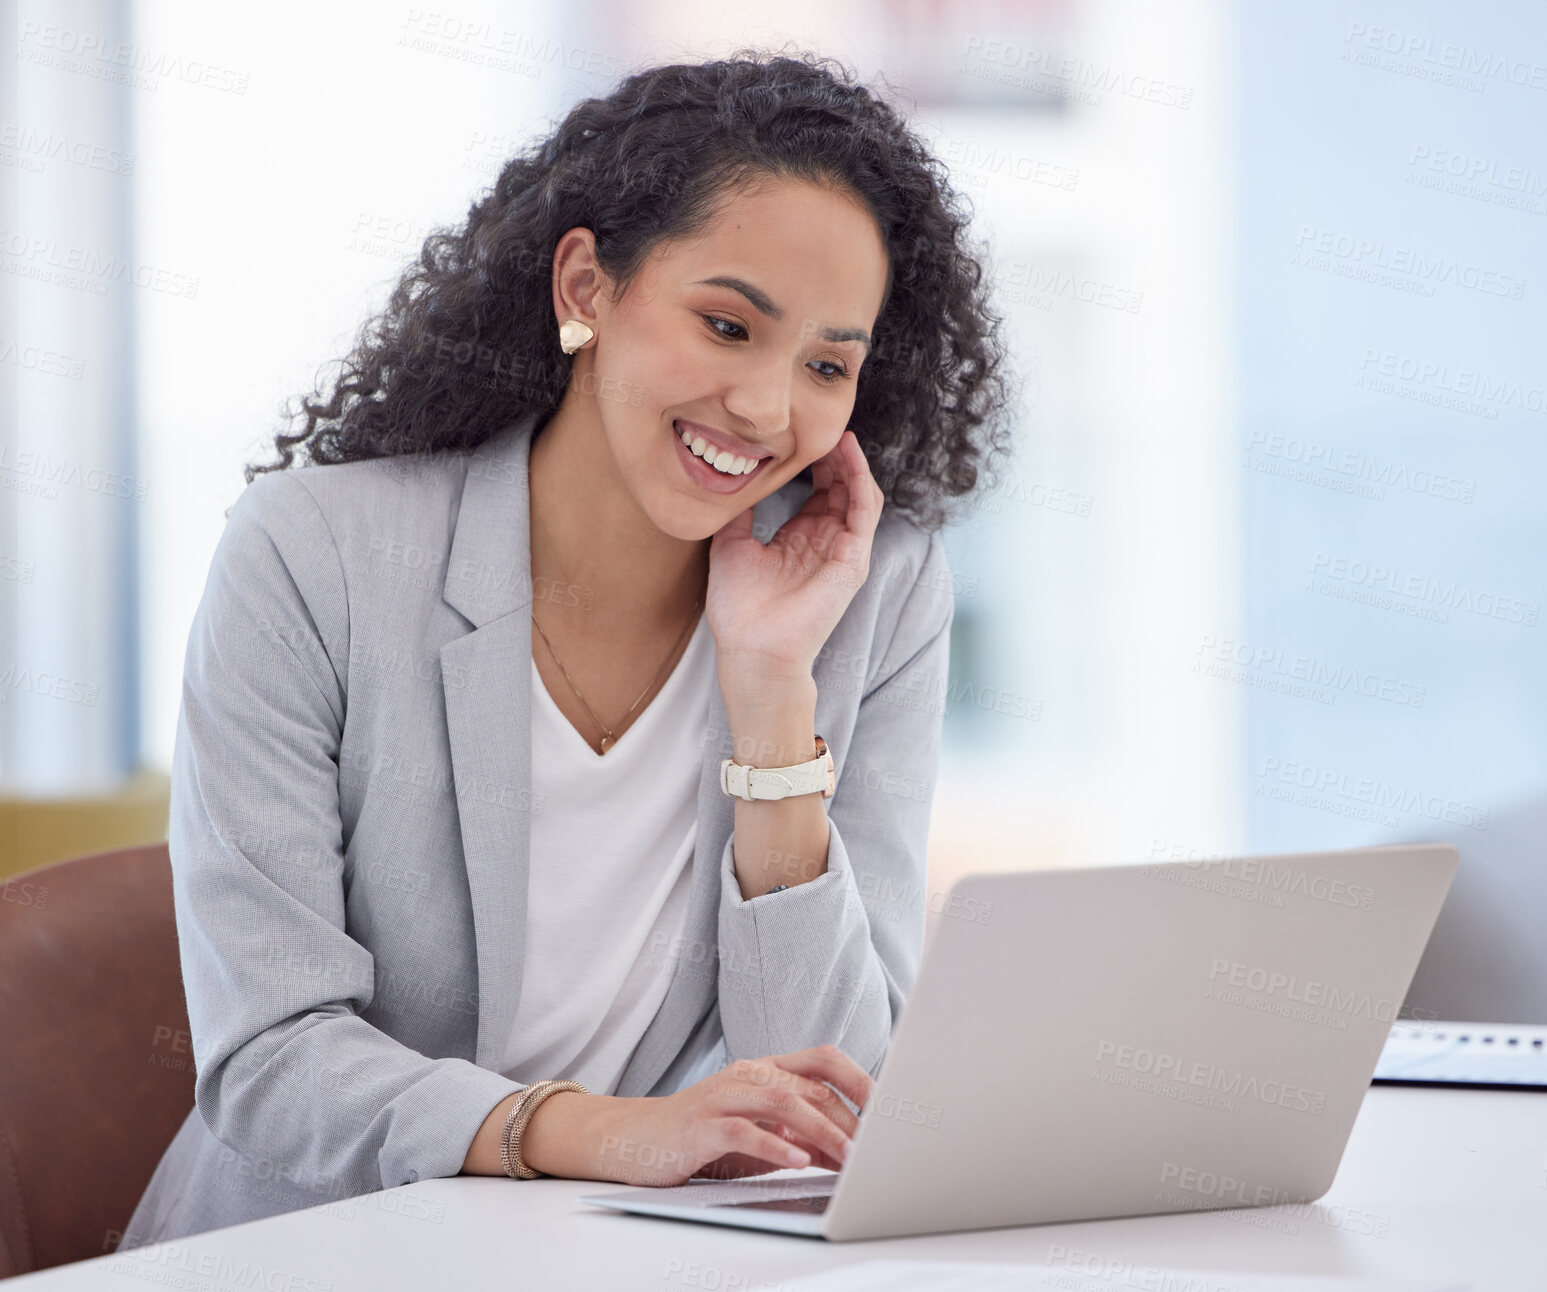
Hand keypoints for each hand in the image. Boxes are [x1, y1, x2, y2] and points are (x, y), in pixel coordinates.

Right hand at [594, 1044, 873, 1186]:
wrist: (635, 1138)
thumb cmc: (703, 1136)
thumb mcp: (759, 1133)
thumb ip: (801, 1136)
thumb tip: (849, 1151)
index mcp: (766, 1069)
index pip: (825, 1060)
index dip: (861, 1080)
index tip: (892, 1109)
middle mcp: (748, 1074)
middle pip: (812, 1086)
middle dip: (850, 1119)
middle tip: (875, 1149)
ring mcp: (723, 1095)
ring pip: (784, 1101)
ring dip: (823, 1131)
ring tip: (849, 1158)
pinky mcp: (701, 1123)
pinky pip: (744, 1130)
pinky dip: (775, 1145)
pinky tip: (798, 1161)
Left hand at [707, 430, 884, 678]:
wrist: (751, 649)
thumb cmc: (740, 610)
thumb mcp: (731, 546)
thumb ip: (739, 514)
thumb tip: (734, 480)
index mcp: (800, 540)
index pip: (818, 491)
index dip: (814, 461)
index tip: (800, 432)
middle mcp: (825, 543)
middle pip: (841, 487)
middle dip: (834, 454)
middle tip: (821, 423)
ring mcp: (842, 552)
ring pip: (858, 494)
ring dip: (851, 462)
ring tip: (838, 433)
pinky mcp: (853, 561)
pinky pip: (864, 511)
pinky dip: (860, 480)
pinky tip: (848, 455)